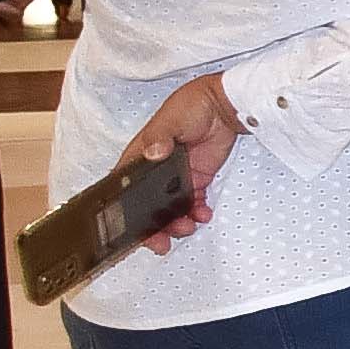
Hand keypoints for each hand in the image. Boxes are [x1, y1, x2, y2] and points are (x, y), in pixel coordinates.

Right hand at [121, 73, 245, 249]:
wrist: (226, 105)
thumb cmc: (192, 106)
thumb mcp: (171, 119)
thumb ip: (160, 137)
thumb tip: (153, 153)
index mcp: (140, 156)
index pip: (124, 187)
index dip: (122, 211)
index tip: (127, 230)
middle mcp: (155, 171)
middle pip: (146, 205)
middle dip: (151, 227)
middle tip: (160, 243)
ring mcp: (177, 177)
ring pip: (170, 208)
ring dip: (176, 223)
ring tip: (187, 228)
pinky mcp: (198, 179)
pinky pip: (194, 203)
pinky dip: (197, 213)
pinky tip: (204, 216)